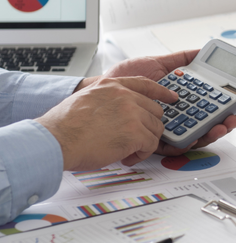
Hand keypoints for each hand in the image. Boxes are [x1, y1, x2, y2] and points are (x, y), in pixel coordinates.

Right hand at [37, 76, 177, 170]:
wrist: (56, 139)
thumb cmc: (65, 125)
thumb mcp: (86, 99)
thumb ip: (107, 101)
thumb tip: (117, 113)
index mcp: (112, 85)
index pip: (145, 84)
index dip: (161, 92)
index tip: (172, 97)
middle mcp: (125, 96)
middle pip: (155, 110)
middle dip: (148, 127)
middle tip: (137, 139)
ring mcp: (132, 113)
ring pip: (155, 129)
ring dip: (144, 143)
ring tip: (128, 151)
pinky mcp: (135, 133)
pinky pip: (151, 145)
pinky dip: (141, 155)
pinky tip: (127, 158)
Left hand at [76, 50, 235, 155]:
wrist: (101, 91)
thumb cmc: (123, 80)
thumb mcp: (157, 64)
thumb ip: (180, 60)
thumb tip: (202, 51)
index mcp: (180, 100)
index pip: (208, 105)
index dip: (225, 106)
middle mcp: (177, 116)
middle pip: (208, 122)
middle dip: (226, 120)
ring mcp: (168, 129)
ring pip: (198, 136)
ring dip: (215, 131)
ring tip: (224, 124)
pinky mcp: (156, 141)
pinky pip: (177, 146)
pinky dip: (192, 141)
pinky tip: (200, 133)